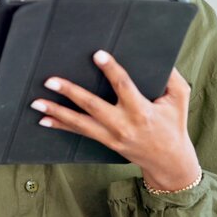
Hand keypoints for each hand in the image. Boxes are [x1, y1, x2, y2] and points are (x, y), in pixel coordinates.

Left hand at [30, 50, 199, 190]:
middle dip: (70, 92)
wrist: (169, 162)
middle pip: (93, 106)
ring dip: (56, 111)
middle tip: (50, 80)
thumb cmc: (174, 125)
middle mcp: (123, 124)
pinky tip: (43, 119)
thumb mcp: (179, 99)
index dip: (111, 70)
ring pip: (80, 123)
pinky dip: (59, 126)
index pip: (124, 86)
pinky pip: (79, 133)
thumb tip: (161, 56)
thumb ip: (171, 77)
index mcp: (141, 110)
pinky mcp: (104, 141)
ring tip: (36, 102)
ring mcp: (111, 135)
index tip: (98, 54)